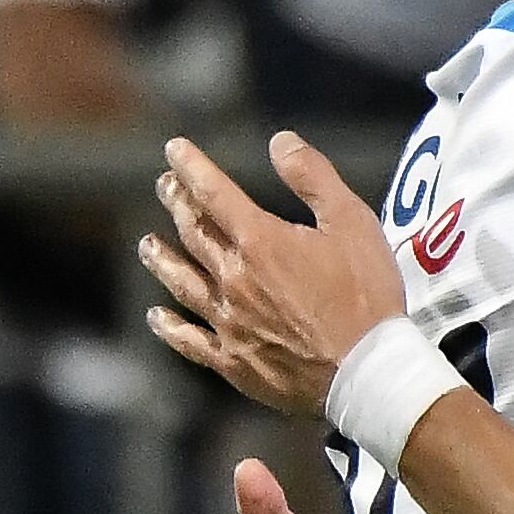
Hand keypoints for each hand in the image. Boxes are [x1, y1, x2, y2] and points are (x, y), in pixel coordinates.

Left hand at [139, 132, 405, 420]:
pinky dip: (169, 326)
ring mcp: (228, 322)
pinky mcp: (232, 360)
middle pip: (193, 233)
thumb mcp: (352, 222)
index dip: (192, 167)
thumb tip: (279, 141)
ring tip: (147, 245)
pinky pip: (190, 340)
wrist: (366, 372)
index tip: (174, 149)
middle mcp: (234, 279)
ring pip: (182, 283)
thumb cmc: (366, 296)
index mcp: (260, 241)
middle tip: (165, 187)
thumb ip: (313, 177)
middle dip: (177, 204)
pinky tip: (156, 317)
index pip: (213, 193)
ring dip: (162, 260)